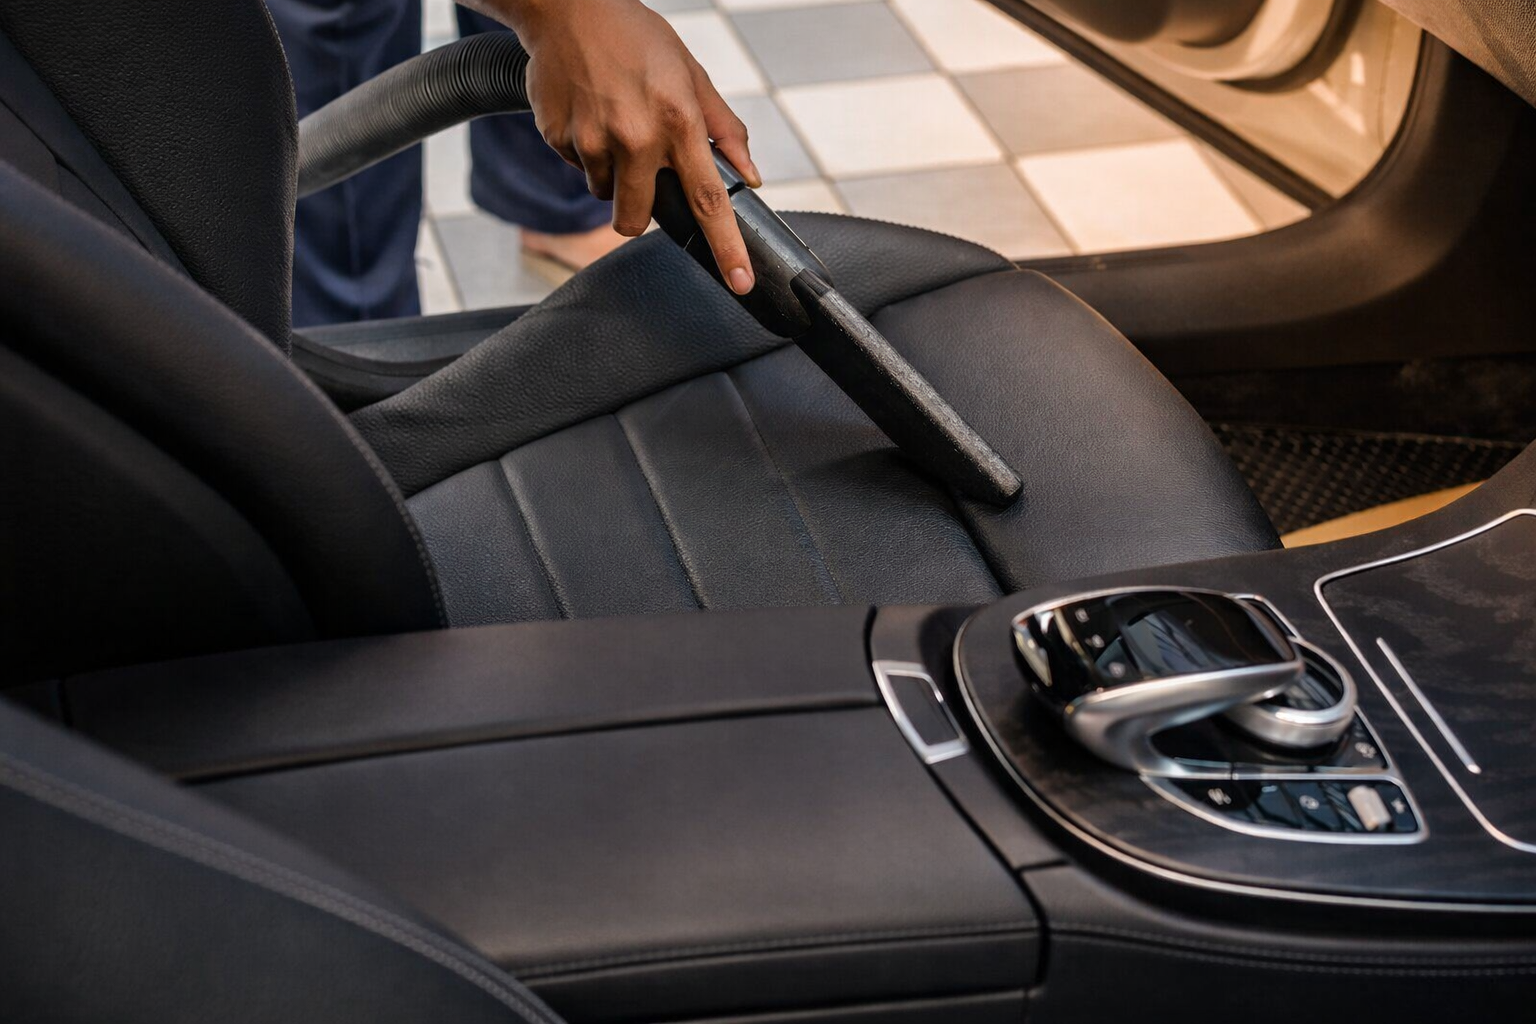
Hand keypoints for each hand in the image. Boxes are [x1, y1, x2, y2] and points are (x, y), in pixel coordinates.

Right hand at [470, 0, 760, 293]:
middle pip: (636, 218)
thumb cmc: (636, 37)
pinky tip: (589, 112)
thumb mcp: (692, 74)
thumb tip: (750, 174)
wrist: (568, 6)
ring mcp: (593, 139)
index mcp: (678, 122)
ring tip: (613, 123)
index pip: (708, 200)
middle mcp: (636, 136)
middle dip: (638, 209)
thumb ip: (724, 128)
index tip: (740, 282)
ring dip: (611, 173)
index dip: (727, 247)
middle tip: (639, 168)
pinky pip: (577, 167)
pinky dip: (584, 150)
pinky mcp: (559, 137)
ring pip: (604, 194)